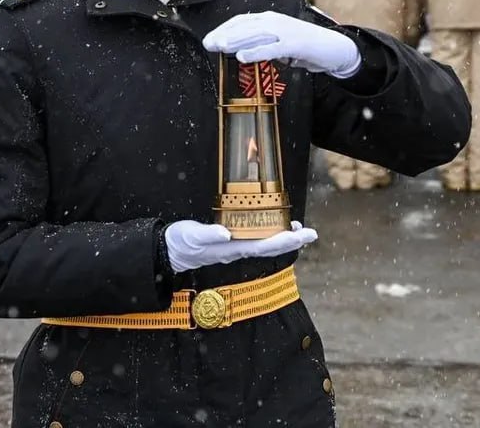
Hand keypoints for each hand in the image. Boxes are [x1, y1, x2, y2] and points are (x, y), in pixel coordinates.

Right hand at [164, 220, 317, 273]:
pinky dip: (268, 233)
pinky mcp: (229, 241)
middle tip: (311, 233)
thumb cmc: (180, 243)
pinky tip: (274, 227)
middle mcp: (237, 249)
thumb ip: (208, 234)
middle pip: (271, 246)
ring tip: (298, 229)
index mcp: (232, 248)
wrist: (168, 252)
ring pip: (265, 243)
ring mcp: (234, 246)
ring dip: (283, 237)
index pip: (266, 245)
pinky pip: (255, 238)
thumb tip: (226, 233)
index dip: (287, 240)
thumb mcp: (192, 236)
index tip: (305, 235)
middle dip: (292, 240)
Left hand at [203, 11, 360, 77]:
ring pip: (255, 34)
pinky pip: (271, 48)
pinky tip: (242, 57)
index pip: (242, 21)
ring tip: (220, 47)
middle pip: (245, 26)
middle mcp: (276, 21)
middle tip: (208, 43)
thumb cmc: (306, 46)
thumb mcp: (280, 43)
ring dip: (235, 40)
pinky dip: (256, 52)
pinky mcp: (295, 44)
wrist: (335, 48)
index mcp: (271, 19)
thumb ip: (263, 44)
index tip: (210, 38)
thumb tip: (242, 51)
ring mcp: (286, 32)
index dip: (224, 29)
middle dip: (225, 34)